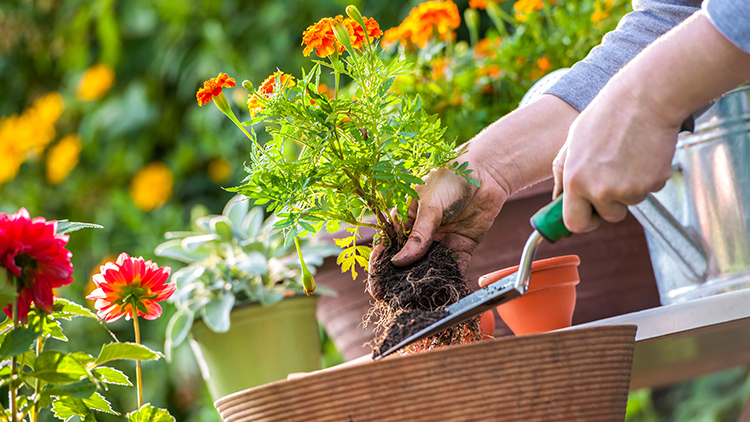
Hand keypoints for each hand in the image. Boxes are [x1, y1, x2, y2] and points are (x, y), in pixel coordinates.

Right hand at [367, 95, 578, 297]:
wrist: (486, 172)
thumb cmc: (450, 178)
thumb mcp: (429, 205)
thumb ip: (418, 235)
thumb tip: (399, 262)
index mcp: (406, 219)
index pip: (387, 246)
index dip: (380, 266)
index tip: (376, 286)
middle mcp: (422, 233)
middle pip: (407, 262)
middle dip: (400, 281)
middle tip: (394, 300)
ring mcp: (441, 241)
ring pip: (429, 267)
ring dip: (424, 282)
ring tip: (418, 302)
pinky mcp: (462, 246)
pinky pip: (455, 267)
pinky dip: (451, 279)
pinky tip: (445, 292)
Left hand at [552, 83, 678, 232]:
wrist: (644, 98)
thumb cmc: (606, 117)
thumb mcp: (572, 142)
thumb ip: (562, 173)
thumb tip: (556, 199)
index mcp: (575, 180)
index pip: (575, 223)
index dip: (584, 221)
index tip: (590, 215)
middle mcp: (599, 190)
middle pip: (608, 217)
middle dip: (611, 205)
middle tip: (614, 176)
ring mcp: (628, 189)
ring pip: (630, 202)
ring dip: (630, 187)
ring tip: (627, 156)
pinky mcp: (652, 183)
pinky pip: (649, 190)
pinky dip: (648, 177)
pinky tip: (643, 154)